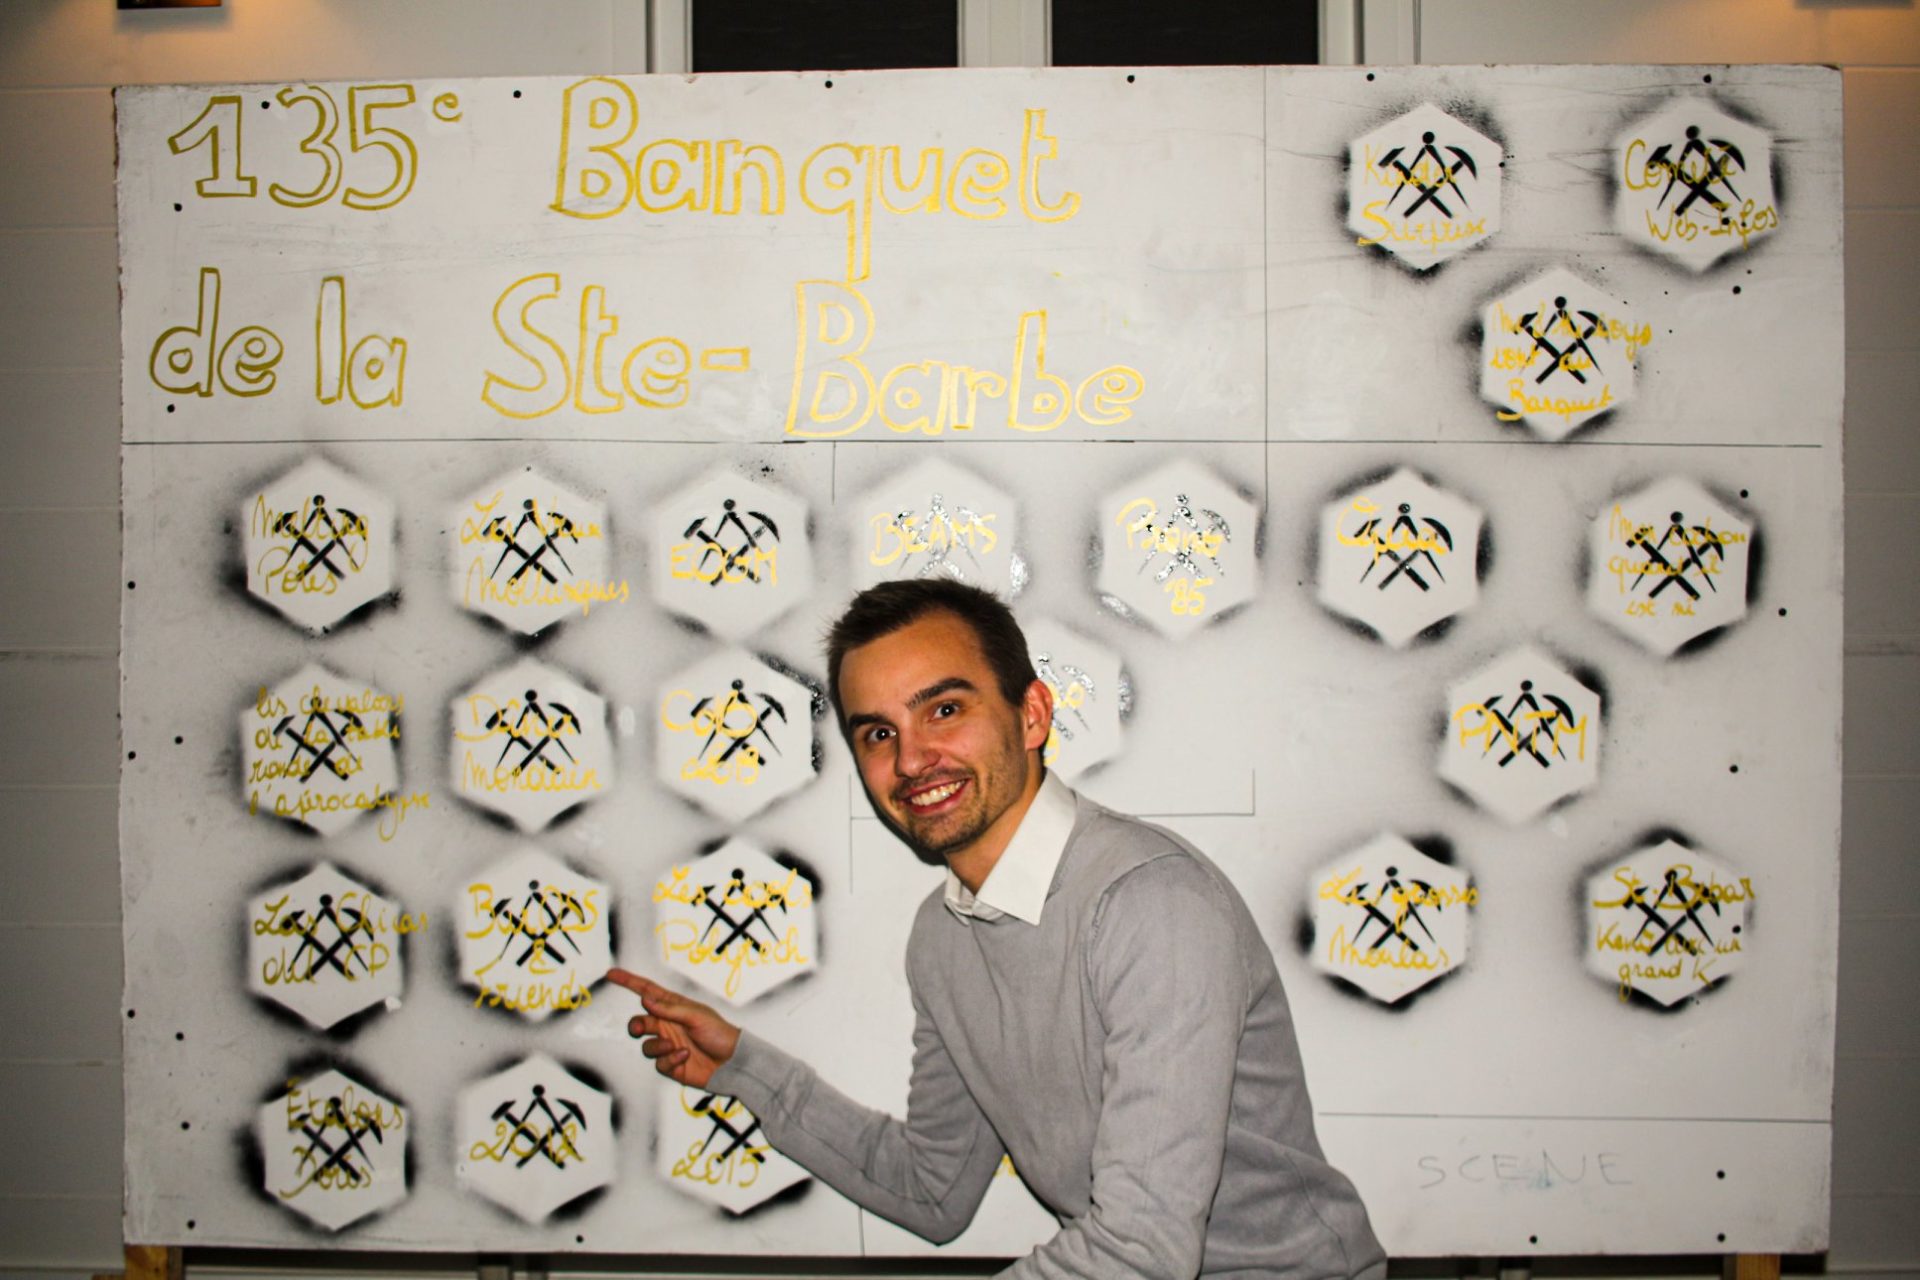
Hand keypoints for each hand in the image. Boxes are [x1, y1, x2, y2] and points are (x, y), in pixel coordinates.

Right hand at [607, 968, 740, 1087]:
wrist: (732, 1062)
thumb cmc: (719, 1033)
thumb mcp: (697, 1015)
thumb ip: (670, 1008)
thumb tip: (645, 999)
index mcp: (674, 1008)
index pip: (647, 992)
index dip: (629, 982)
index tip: (611, 974)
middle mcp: (668, 1025)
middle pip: (640, 1022)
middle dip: (636, 1025)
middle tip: (639, 1028)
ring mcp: (668, 1045)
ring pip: (646, 1045)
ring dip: (658, 1046)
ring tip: (675, 1046)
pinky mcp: (670, 1065)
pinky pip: (658, 1063)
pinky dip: (669, 1060)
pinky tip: (684, 1056)